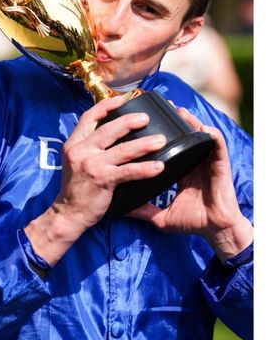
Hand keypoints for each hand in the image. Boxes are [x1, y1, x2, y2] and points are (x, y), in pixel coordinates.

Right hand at [24, 95, 166, 264]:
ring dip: (144, 144)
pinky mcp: (102, 179)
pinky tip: (159, 167)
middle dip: (129, 121)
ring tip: (161, 140)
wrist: (68, 213)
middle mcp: (80, 151)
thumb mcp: (75, 161)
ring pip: (122, 149)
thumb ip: (88, 147)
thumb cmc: (76, 188)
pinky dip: (145, 168)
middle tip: (147, 118)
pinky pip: (129, 171)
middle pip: (108, 129)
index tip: (122, 99)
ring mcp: (91, 165)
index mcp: (74, 144)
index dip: (106, 106)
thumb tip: (111, 133)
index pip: (89, 117)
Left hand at [127, 107, 251, 259]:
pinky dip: (211, 136)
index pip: (166, 149)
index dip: (154, 138)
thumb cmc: (193, 223)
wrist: (216, 231)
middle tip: (157, 108)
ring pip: (198, 137)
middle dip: (171, 123)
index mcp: (179, 171)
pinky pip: (217, 146)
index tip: (139, 126)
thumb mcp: (161, 216)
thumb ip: (143, 210)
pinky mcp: (219, 167)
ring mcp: (206, 163)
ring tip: (178, 111)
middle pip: (181, 138)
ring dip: (190, 123)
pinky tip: (203, 128)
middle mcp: (192, 163)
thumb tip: (120, 209)